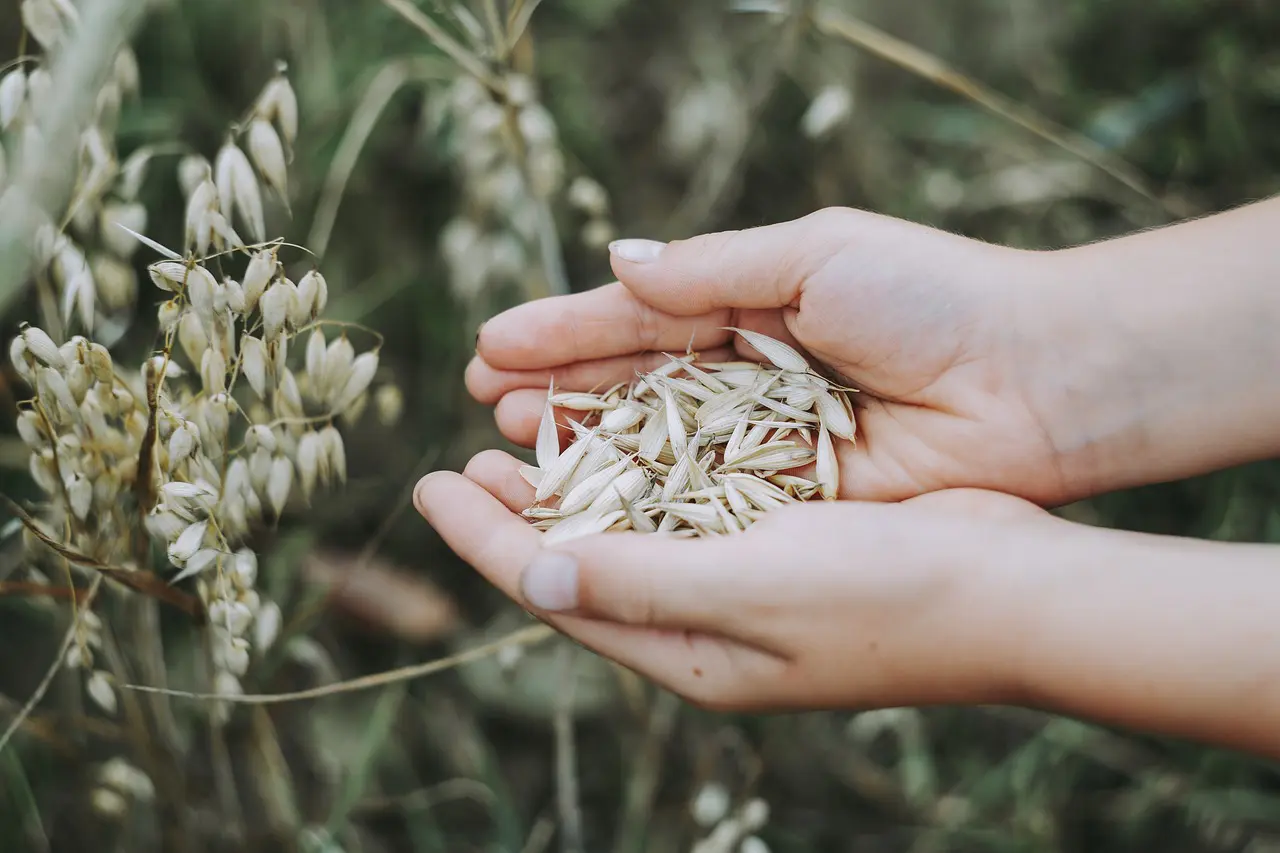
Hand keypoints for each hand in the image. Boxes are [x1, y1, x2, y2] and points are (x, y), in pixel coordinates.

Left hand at [413, 449, 1056, 711]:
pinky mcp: (782, 540)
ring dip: (575, 482)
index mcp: (689, 651)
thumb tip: (530, 572)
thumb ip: (639, 582)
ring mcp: (745, 584)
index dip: (484, 539)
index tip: (425, 484)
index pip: (556, 590)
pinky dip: (643, 467)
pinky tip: (624, 429)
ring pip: (632, 528)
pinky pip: (687, 502)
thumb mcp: (752, 589)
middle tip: (462, 457)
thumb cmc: (888, 596)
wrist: (1013, 590)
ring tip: (522, 435)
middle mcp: (706, 623)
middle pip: (583, 560)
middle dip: (517, 511)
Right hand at [466, 207, 1077, 503]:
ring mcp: (766, 442)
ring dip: (585, 446)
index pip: (637, 318)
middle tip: (484, 403)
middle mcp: (749, 376)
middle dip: (559, 391)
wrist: (1037, 381)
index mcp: (752, 304)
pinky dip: (646, 499)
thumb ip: (709, 269)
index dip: (564, 332)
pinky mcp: (793, 499)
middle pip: (633, 386)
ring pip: (656, 447)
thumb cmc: (932, 298)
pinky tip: (587, 500)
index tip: (491, 346)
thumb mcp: (815, 256)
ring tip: (512, 446)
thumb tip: (616, 262)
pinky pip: (703, 500)